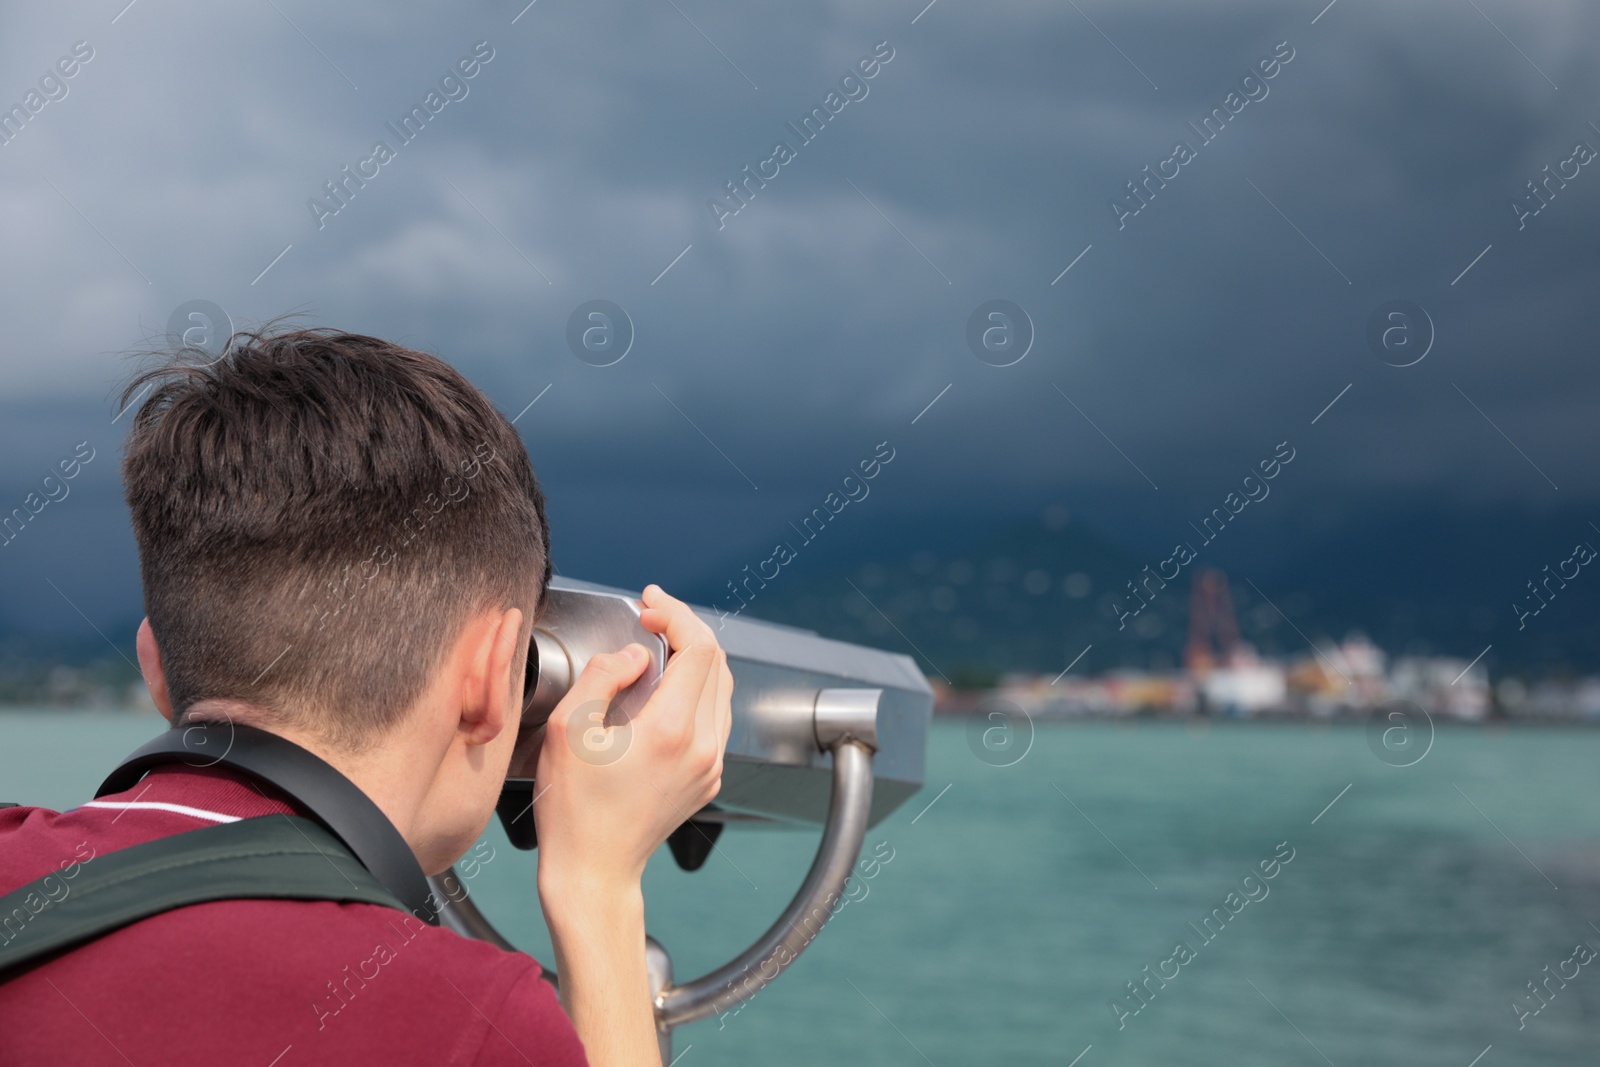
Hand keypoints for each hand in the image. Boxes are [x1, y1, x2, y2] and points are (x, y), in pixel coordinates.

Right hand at [533, 584, 732, 897]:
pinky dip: (696, 689)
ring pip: (721, 688)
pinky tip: (664, 685)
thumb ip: (603, 675)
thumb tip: (635, 654)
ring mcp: (711, 765)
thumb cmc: (574, 809)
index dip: (676, 614)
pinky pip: (714, 717)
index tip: (649, 604)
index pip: (698, 648)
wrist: (593, 870)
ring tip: (656, 644)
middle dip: (685, 629)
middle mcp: (704, 746)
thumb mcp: (568, 729)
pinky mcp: (708, 777)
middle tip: (651, 615)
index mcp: (673, 730)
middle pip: (716, 662)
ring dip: (694, 657)